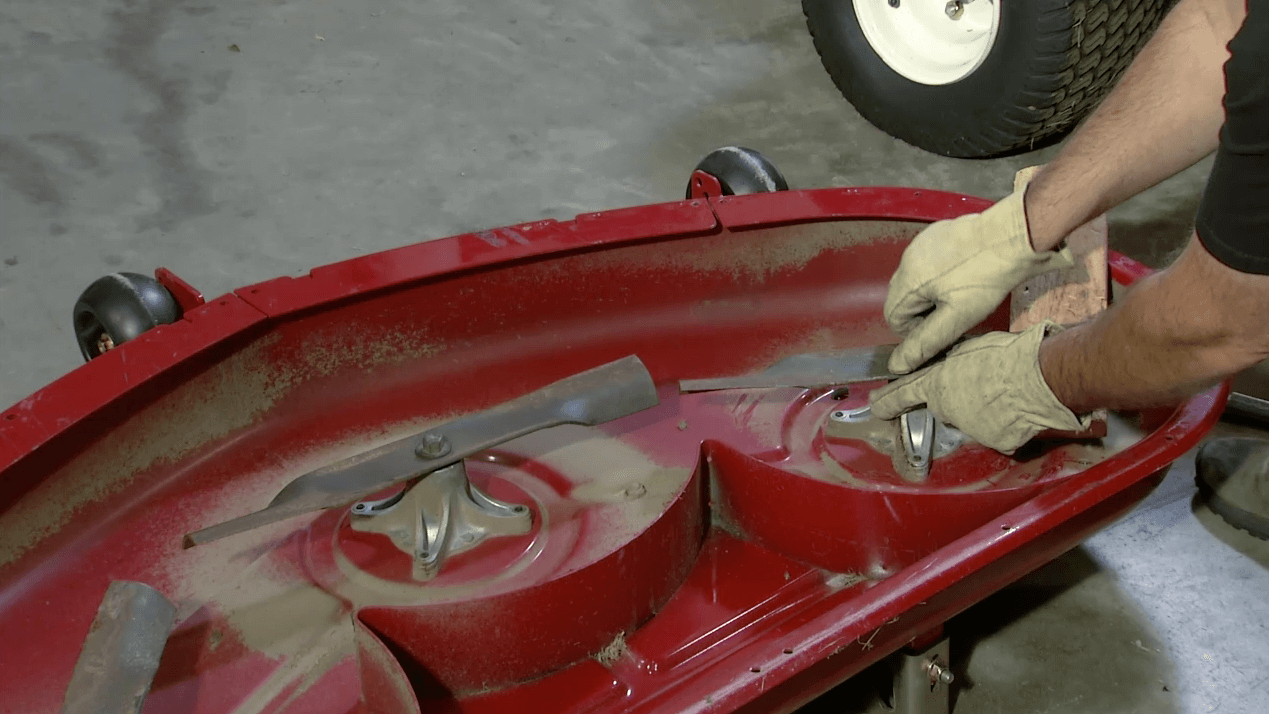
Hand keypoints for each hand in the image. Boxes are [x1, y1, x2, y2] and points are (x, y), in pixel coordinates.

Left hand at [869, 322, 1088, 453]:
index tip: (876, 406)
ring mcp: (968, 428)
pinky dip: (1006, 425)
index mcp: (937, 383)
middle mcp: (947, 409)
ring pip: (972, 421)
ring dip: (985, 411)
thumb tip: (956, 366)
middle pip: (944, 408)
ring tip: (1007, 394)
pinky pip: (998, 433)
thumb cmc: (1006, 356)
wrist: (1035, 376)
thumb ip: (954, 362)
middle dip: (957, 401)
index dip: (888, 401)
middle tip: (979, 389)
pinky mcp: (993, 441)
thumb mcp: (970, 348)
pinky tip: (1017, 410)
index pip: (903, 394)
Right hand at [884, 168, 1072, 373]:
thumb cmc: (988, 276)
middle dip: (924, 310)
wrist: (1014, 236)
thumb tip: (898, 364)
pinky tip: (966, 273)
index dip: (915, 329)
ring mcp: (922, 243)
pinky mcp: (937, 233)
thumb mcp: (957, 318)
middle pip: (903, 297)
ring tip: (963, 292)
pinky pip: (929, 261)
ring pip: (916, 279)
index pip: (894, 317)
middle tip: (954, 312)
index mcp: (908, 280)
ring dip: (933, 292)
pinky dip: (941, 272)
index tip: (942, 327)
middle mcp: (908, 259)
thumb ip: (925, 342)